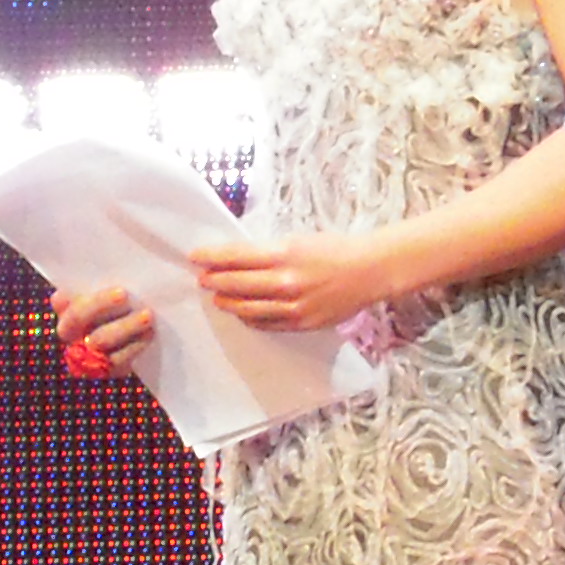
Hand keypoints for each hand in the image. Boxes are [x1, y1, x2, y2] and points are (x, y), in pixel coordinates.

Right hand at [49, 282, 156, 372]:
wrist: (137, 335)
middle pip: (77, 318)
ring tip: (147, 314)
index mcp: (66, 309)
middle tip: (123, 293)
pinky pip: (119, 360)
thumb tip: (109, 258)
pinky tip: (149, 333)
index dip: (67, 296)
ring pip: (100, 341)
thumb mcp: (106, 289)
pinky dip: (135, 345)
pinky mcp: (111, 368)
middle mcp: (71, 333)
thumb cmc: (119, 304)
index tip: (86, 284)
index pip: (61, 300)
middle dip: (99, 304)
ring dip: (124, 326)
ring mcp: (89, 354)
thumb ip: (100, 281)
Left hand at [190, 228, 397, 332]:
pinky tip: (242, 312)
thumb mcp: (298, 241)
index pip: (236, 256)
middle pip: (236, 284)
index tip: (194, 256)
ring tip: (218, 297)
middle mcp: (286, 282)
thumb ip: (268, 252)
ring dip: (228, 302)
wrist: (370, 271)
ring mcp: (293, 306)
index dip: (211, 257)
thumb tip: (237, 259)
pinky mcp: (301, 323)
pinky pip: (266, 323)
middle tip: (203, 279)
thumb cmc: (335, 250)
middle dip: (214, 281)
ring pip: (247, 308)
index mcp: (284, 254)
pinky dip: (250, 318)